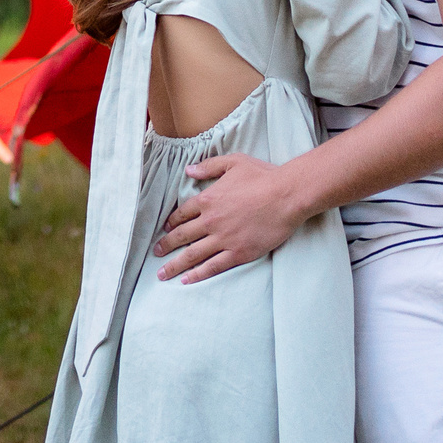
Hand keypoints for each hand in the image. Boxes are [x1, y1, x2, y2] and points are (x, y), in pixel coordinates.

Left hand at [153, 152, 302, 282]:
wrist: (287, 196)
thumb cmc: (263, 176)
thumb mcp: (233, 162)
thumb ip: (208, 166)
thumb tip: (188, 170)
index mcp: (208, 199)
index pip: (182, 214)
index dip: (171, 223)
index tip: (165, 229)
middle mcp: (211, 221)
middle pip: (181, 236)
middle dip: (166, 246)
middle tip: (155, 254)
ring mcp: (223, 239)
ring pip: (193, 255)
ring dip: (175, 265)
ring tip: (162, 274)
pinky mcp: (238, 253)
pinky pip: (213, 267)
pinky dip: (198, 274)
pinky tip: (187, 280)